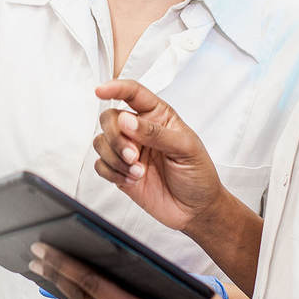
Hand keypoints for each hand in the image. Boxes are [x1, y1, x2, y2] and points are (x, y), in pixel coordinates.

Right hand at [93, 79, 225, 231]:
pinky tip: (131, 179)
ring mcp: (128, 151)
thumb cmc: (198, 174)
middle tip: (132, 155)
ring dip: (115, 158)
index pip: (133, 93)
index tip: (100, 90)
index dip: (115, 88)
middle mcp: (139, 130)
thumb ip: (156, 133)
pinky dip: (112, 173)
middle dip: (116, 137)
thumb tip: (127, 121)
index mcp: (158, 116)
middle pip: (109, 118)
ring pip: (101, 142)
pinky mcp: (119, 171)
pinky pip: (100, 165)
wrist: (196, 210)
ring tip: (138, 171)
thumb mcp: (186, 149)